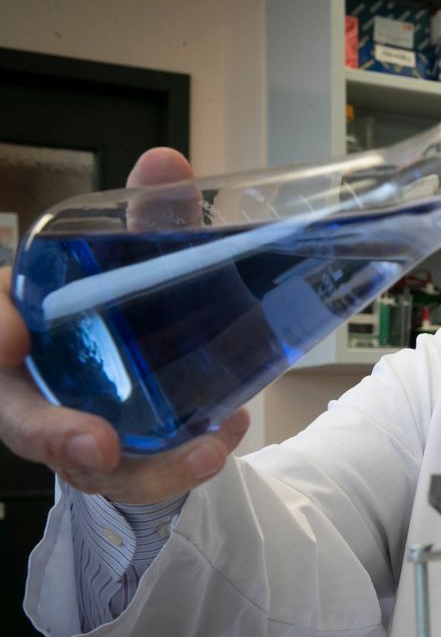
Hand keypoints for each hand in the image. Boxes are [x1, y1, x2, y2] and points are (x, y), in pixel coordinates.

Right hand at [0, 148, 248, 503]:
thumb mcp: (136, 257)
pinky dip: (183, 463)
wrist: (142, 359)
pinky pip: (141, 474)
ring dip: (145, 469)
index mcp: (20, 320)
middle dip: (54, 435)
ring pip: (88, 467)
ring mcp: (73, 427)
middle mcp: (33, 382)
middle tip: (99, 446)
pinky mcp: (115, 460)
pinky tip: (224, 435)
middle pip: (20, 418)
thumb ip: (149, 218)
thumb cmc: (120, 304)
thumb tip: (166, 162)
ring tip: (202, 453)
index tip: (8, 335)